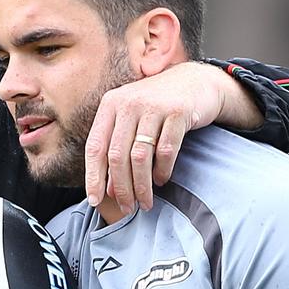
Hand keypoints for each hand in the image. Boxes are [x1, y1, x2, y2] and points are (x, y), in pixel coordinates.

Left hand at [85, 62, 248, 212]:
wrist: (195, 81)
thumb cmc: (157, 106)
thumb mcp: (130, 117)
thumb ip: (117, 147)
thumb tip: (107, 189)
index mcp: (110, 105)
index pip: (95, 146)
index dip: (93, 176)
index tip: (94, 200)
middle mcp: (128, 103)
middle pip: (117, 155)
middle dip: (120, 187)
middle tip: (127, 207)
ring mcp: (153, 106)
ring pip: (140, 157)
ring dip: (142, 185)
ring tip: (145, 202)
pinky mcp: (178, 112)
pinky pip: (166, 151)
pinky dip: (162, 171)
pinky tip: (162, 180)